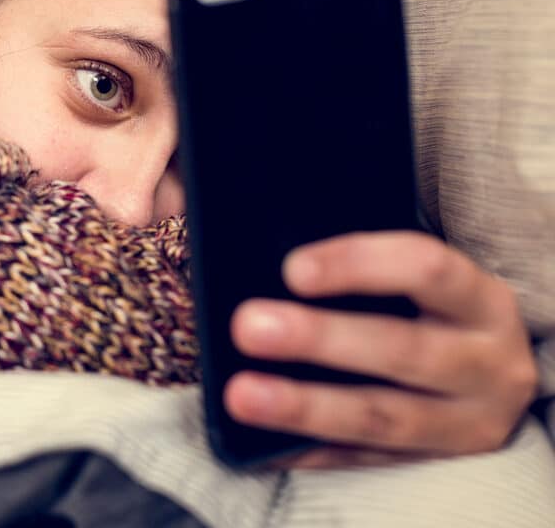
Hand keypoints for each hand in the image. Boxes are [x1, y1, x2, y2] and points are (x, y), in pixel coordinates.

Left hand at [224, 232, 538, 469]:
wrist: (489, 376)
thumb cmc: (432, 311)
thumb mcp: (423, 284)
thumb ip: (360, 275)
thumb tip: (269, 274)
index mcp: (480, 300)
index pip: (425, 268)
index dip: (357, 264)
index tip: (292, 269)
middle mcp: (487, 364)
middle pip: (401, 349)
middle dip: (319, 338)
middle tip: (248, 327)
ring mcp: (468, 423)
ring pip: (382, 417)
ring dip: (305, 406)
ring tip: (242, 395)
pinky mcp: (439, 467)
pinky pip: (366, 462)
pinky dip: (312, 452)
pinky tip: (266, 444)